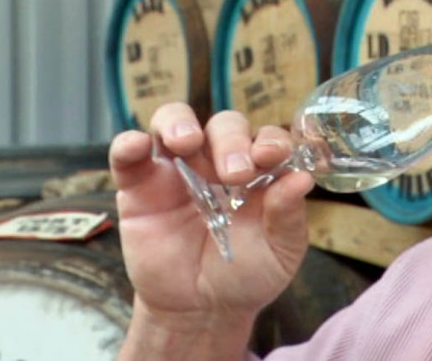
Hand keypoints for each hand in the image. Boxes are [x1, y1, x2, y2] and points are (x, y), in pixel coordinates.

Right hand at [109, 102, 313, 336]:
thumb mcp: (279, 251)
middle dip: (232, 141)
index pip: (267, 138)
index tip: (272, 155)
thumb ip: (287, 215)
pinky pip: (128, 154)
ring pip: (175, 121)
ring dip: (179, 123)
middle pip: (225, 125)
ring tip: (186, 142)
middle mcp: (219, 160)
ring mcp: (178, 169)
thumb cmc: (246, 274)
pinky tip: (137, 146)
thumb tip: (303, 179)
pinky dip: (128, 142)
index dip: (272, 140)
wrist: (201, 309)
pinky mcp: (139, 186)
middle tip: (236, 174)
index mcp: (260, 171)